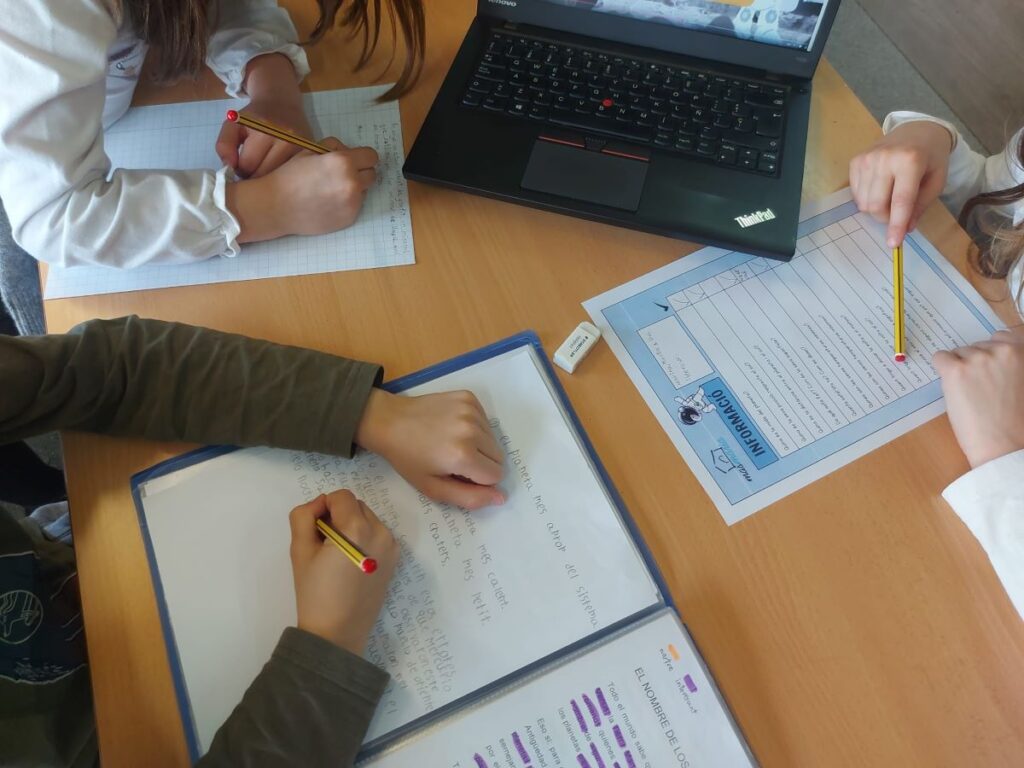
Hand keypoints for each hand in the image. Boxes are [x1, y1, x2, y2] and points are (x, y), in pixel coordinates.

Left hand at [216, 53, 310, 177]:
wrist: (282, 102)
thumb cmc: (255, 117)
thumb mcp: (233, 124)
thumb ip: (224, 145)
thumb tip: (230, 167)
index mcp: (264, 132)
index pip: (246, 167)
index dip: (239, 169)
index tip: (241, 164)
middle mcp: (286, 141)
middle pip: (264, 176)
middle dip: (254, 176)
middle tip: (253, 168)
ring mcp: (301, 149)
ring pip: (279, 180)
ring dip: (269, 179)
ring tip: (266, 168)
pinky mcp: (310, 154)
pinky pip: (293, 176)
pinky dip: (284, 176)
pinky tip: (280, 169)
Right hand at [226, 137, 378, 241]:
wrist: (276, 206)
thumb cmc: (291, 175)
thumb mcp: (310, 151)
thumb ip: (335, 147)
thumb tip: (349, 152)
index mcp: (344, 162)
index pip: (372, 157)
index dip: (363, 157)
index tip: (356, 160)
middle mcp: (352, 183)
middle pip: (372, 175)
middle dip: (361, 172)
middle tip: (342, 175)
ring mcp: (352, 203)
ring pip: (365, 191)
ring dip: (354, 189)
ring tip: (331, 190)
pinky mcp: (349, 218)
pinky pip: (356, 206)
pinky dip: (347, 204)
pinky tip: (328, 203)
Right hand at [289, 490, 398, 653]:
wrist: (338, 632)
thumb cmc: (315, 593)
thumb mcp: (299, 550)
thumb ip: (304, 516)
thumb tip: (320, 504)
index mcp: (358, 528)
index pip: (341, 496)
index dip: (323, 507)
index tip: (315, 530)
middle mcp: (381, 532)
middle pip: (356, 505)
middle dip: (339, 516)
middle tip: (323, 545)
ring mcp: (391, 546)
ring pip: (368, 519)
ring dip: (352, 526)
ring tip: (337, 557)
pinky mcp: (395, 559)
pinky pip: (377, 535)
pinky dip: (364, 539)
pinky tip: (352, 564)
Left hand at [356, 389, 506, 509]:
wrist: (390, 421)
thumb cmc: (409, 459)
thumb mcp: (433, 488)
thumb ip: (470, 498)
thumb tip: (502, 497)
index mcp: (463, 456)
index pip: (496, 475)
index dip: (479, 480)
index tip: (458, 473)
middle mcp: (471, 430)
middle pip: (498, 457)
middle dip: (481, 462)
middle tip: (453, 459)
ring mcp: (471, 410)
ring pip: (494, 439)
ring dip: (478, 444)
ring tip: (451, 442)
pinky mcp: (469, 397)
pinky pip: (486, 420)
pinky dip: (475, 427)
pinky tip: (453, 427)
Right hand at [849, 121, 954, 246]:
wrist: (916, 130)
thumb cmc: (931, 157)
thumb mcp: (937, 181)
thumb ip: (921, 205)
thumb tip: (905, 228)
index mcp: (910, 161)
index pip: (901, 200)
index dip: (896, 224)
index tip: (893, 244)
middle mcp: (885, 158)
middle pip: (876, 205)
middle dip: (886, 218)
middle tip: (897, 213)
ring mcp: (867, 159)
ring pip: (864, 203)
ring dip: (877, 209)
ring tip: (889, 197)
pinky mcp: (856, 161)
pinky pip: (856, 194)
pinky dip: (867, 199)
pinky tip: (879, 188)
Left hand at [933, 329, 1023, 468]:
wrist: (1005, 445)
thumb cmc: (1017, 422)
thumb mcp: (1022, 384)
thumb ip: (1013, 367)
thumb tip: (994, 363)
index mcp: (1023, 352)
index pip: (1001, 337)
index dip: (991, 353)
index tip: (988, 368)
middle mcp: (1003, 350)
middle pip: (977, 346)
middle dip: (975, 363)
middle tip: (978, 388)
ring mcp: (978, 359)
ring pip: (958, 353)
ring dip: (959, 368)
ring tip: (970, 394)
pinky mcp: (956, 370)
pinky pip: (940, 358)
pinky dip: (942, 369)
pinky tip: (951, 387)